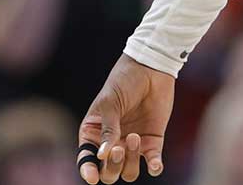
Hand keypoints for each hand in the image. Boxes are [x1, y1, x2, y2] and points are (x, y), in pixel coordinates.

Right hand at [77, 54, 174, 183]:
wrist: (150, 69)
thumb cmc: (123, 82)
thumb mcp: (110, 103)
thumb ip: (108, 129)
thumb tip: (103, 155)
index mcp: (94, 134)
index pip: (87, 160)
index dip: (88, 171)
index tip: (93, 177)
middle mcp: (112, 144)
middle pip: (109, 172)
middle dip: (112, 167)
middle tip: (118, 149)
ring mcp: (132, 144)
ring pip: (129, 171)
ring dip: (131, 161)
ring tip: (135, 137)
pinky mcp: (152, 141)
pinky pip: (153, 162)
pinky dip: (154, 167)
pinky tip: (155, 164)